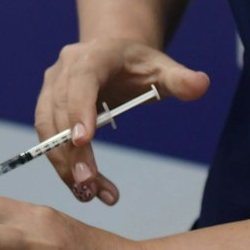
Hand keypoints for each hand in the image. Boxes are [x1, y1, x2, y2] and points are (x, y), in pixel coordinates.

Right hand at [35, 39, 208, 204]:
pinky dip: (63, 166)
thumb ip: (181, 79)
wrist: (114, 59)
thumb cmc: (139, 66)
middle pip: (61, 110)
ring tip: (88, 193)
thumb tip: (202, 84)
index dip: (79, 109)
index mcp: (93, 55)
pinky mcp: (47, 109)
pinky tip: (84, 188)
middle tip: (88, 184)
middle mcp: (64, 69)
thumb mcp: (162, 68)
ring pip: (48, 129)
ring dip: (63, 164)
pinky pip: (48, 140)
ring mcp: (51, 89)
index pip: (82, 80)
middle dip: (71, 151)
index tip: (83, 141)